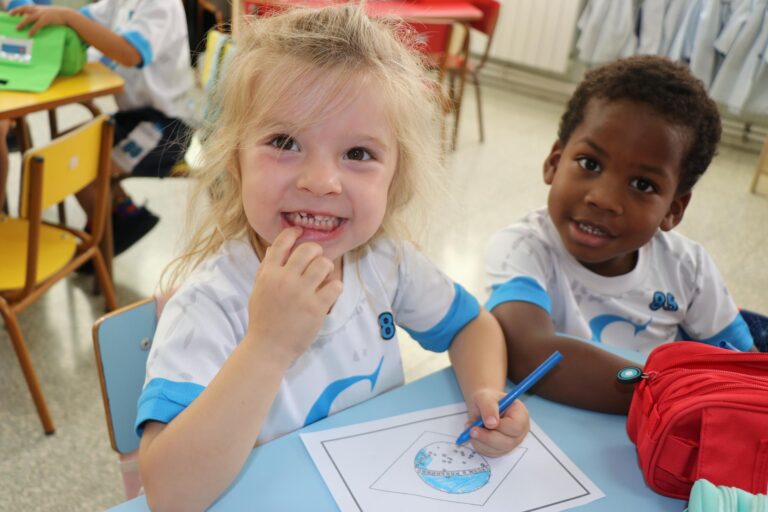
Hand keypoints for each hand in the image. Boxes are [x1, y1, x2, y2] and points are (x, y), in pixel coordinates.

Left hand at [11, 6, 71, 35]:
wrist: (68, 15)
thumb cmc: (60, 15)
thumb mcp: (49, 13)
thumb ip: (43, 15)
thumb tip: (39, 20)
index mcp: (39, 8)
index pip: (27, 7)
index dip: (20, 9)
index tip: (15, 14)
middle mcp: (39, 10)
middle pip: (24, 9)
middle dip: (16, 11)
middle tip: (10, 15)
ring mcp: (42, 14)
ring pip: (28, 18)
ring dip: (22, 23)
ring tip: (17, 28)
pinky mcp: (46, 20)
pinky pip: (37, 25)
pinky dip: (32, 30)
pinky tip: (30, 34)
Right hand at [245, 227, 342, 364]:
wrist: (267, 348)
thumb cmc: (263, 319)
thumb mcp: (258, 289)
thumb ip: (267, 268)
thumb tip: (277, 247)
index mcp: (268, 274)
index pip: (282, 242)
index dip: (293, 233)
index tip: (300, 233)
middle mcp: (284, 279)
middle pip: (308, 249)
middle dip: (316, 251)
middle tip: (316, 261)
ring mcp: (301, 293)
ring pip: (324, 264)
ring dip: (327, 269)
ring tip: (323, 278)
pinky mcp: (316, 307)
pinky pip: (335, 286)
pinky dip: (335, 288)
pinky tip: (328, 294)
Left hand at [464, 388, 529, 456]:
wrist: (481, 405)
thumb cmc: (487, 399)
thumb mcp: (486, 397)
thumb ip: (489, 408)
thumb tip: (491, 423)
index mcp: (520, 416)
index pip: (516, 427)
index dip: (501, 427)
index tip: (485, 423)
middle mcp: (518, 432)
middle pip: (508, 443)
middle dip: (488, 437)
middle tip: (472, 430)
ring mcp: (510, 442)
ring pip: (497, 450)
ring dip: (480, 441)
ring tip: (470, 428)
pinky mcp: (500, 449)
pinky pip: (489, 452)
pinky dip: (478, 444)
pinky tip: (474, 434)